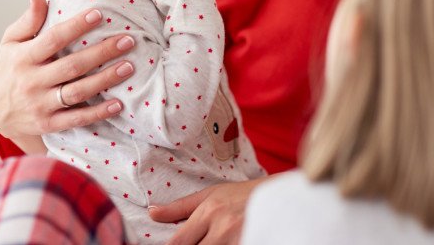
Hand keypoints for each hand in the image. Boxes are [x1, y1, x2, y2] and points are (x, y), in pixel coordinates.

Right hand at [0, 0, 136, 141]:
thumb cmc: (10, 69)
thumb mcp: (11, 42)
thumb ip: (28, 21)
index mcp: (24, 57)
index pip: (53, 39)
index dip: (76, 26)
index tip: (99, 14)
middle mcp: (32, 81)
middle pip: (72, 66)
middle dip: (101, 53)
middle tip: (128, 40)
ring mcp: (41, 104)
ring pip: (77, 92)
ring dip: (105, 80)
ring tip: (129, 67)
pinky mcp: (49, 124)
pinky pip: (76, 119)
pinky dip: (97, 113)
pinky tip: (118, 104)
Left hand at [148, 177, 265, 244]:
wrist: (281, 197)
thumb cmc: (243, 194)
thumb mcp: (211, 194)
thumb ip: (180, 207)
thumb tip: (152, 213)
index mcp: (209, 212)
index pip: (178, 243)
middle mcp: (223, 228)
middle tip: (199, 240)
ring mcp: (237, 240)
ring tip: (211, 241)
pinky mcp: (250, 243)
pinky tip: (225, 244)